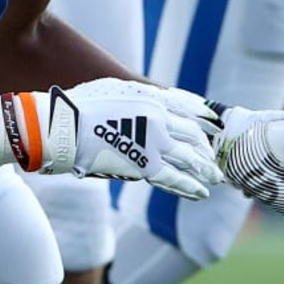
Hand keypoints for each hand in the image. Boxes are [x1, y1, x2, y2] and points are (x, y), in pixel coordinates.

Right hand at [36, 78, 221, 198]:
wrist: (68, 127)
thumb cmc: (83, 107)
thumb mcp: (117, 90)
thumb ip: (138, 97)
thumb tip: (150, 101)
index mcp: (153, 99)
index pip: (189, 108)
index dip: (204, 118)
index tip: (215, 125)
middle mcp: (160, 120)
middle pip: (192, 135)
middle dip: (206, 148)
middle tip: (214, 158)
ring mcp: (155, 143)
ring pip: (189, 158)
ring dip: (205, 169)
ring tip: (215, 178)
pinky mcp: (146, 166)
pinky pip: (174, 178)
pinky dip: (190, 186)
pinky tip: (201, 193)